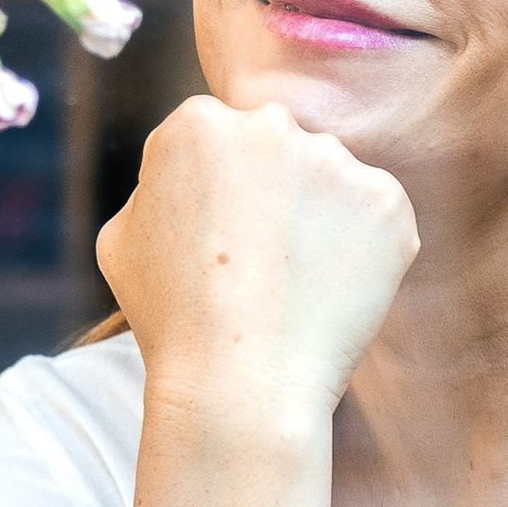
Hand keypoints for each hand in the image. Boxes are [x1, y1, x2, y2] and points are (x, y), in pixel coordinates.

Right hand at [98, 97, 418, 428]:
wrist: (238, 383)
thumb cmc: (170, 320)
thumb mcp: (121, 237)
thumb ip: (157, 186)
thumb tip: (188, 179)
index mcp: (199, 123)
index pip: (221, 143)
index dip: (219, 199)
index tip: (219, 245)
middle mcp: (270, 125)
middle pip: (278, 152)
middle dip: (274, 198)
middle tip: (261, 269)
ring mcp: (335, 162)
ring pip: (330, 184)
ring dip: (320, 222)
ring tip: (295, 288)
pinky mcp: (386, 203)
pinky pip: (375, 219)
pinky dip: (363, 253)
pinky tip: (329, 293)